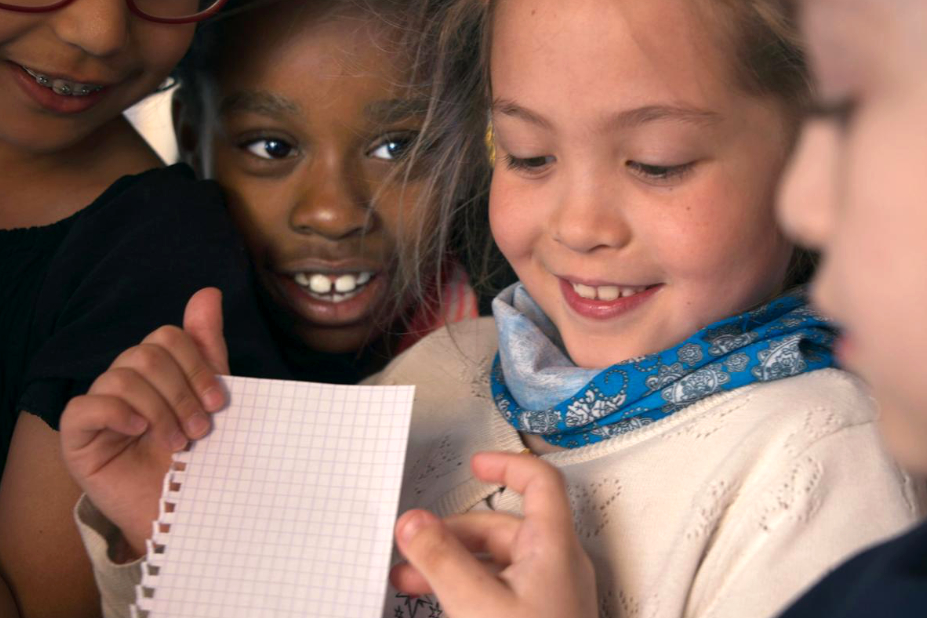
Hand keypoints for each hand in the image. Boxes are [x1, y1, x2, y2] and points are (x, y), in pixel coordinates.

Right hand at [60, 288, 229, 557]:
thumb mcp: (210, 399)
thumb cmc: (199, 458)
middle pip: (145, 353)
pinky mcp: (78, 438)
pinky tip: (139, 432)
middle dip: (181, 391)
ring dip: (160, 410)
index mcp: (156, 371)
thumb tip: (208, 293)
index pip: (168, 337)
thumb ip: (207, 348)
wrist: (188, 512)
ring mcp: (99, 408)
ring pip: (121, 376)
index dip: (196, 364)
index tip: (219, 402)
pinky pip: (85, 406)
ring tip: (178, 441)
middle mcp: (124, 382)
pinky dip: (118, 414)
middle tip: (200, 429)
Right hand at [390, 452, 597, 617]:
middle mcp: (555, 566)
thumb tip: (413, 523)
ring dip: (452, 564)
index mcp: (553, 547)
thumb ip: (441, 560)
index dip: (506, 464)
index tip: (474, 464)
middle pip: (502, 527)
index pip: (539, 482)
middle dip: (452, 533)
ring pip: (495, 562)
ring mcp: (548, 596)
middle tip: (413, 545)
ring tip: (409, 580)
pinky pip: (497, 590)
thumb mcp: (477, 604)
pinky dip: (465, 588)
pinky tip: (437, 603)